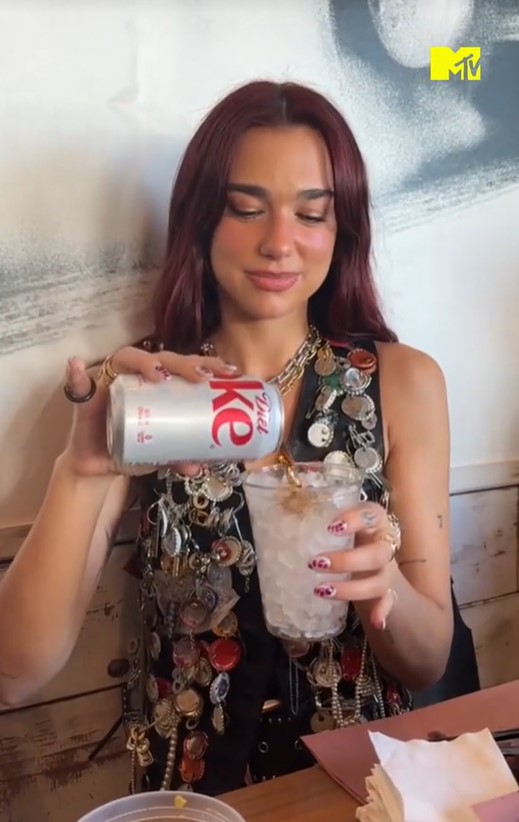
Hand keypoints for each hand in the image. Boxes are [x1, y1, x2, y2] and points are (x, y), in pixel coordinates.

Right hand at [62, 346, 238, 476]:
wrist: (99, 466)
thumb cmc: (133, 449)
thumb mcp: (159, 454)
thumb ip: (177, 458)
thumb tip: (199, 466)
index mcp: (159, 385)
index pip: (185, 365)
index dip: (208, 364)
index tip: (230, 373)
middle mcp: (137, 376)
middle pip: (163, 358)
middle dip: (184, 364)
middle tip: (201, 378)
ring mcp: (111, 381)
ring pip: (127, 358)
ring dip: (143, 362)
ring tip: (157, 373)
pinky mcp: (85, 396)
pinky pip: (79, 382)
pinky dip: (76, 375)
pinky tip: (77, 367)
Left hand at [308, 502, 399, 628]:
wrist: (372, 544)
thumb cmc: (346, 528)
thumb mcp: (335, 517)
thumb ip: (316, 517)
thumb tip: (278, 521)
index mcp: (373, 518)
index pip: (369, 514)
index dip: (354, 520)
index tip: (331, 528)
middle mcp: (385, 542)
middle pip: (377, 554)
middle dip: (347, 561)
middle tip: (316, 563)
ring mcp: (387, 567)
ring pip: (379, 580)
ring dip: (352, 589)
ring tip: (321, 590)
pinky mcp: (386, 588)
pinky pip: (388, 601)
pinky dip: (382, 610)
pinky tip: (375, 622)